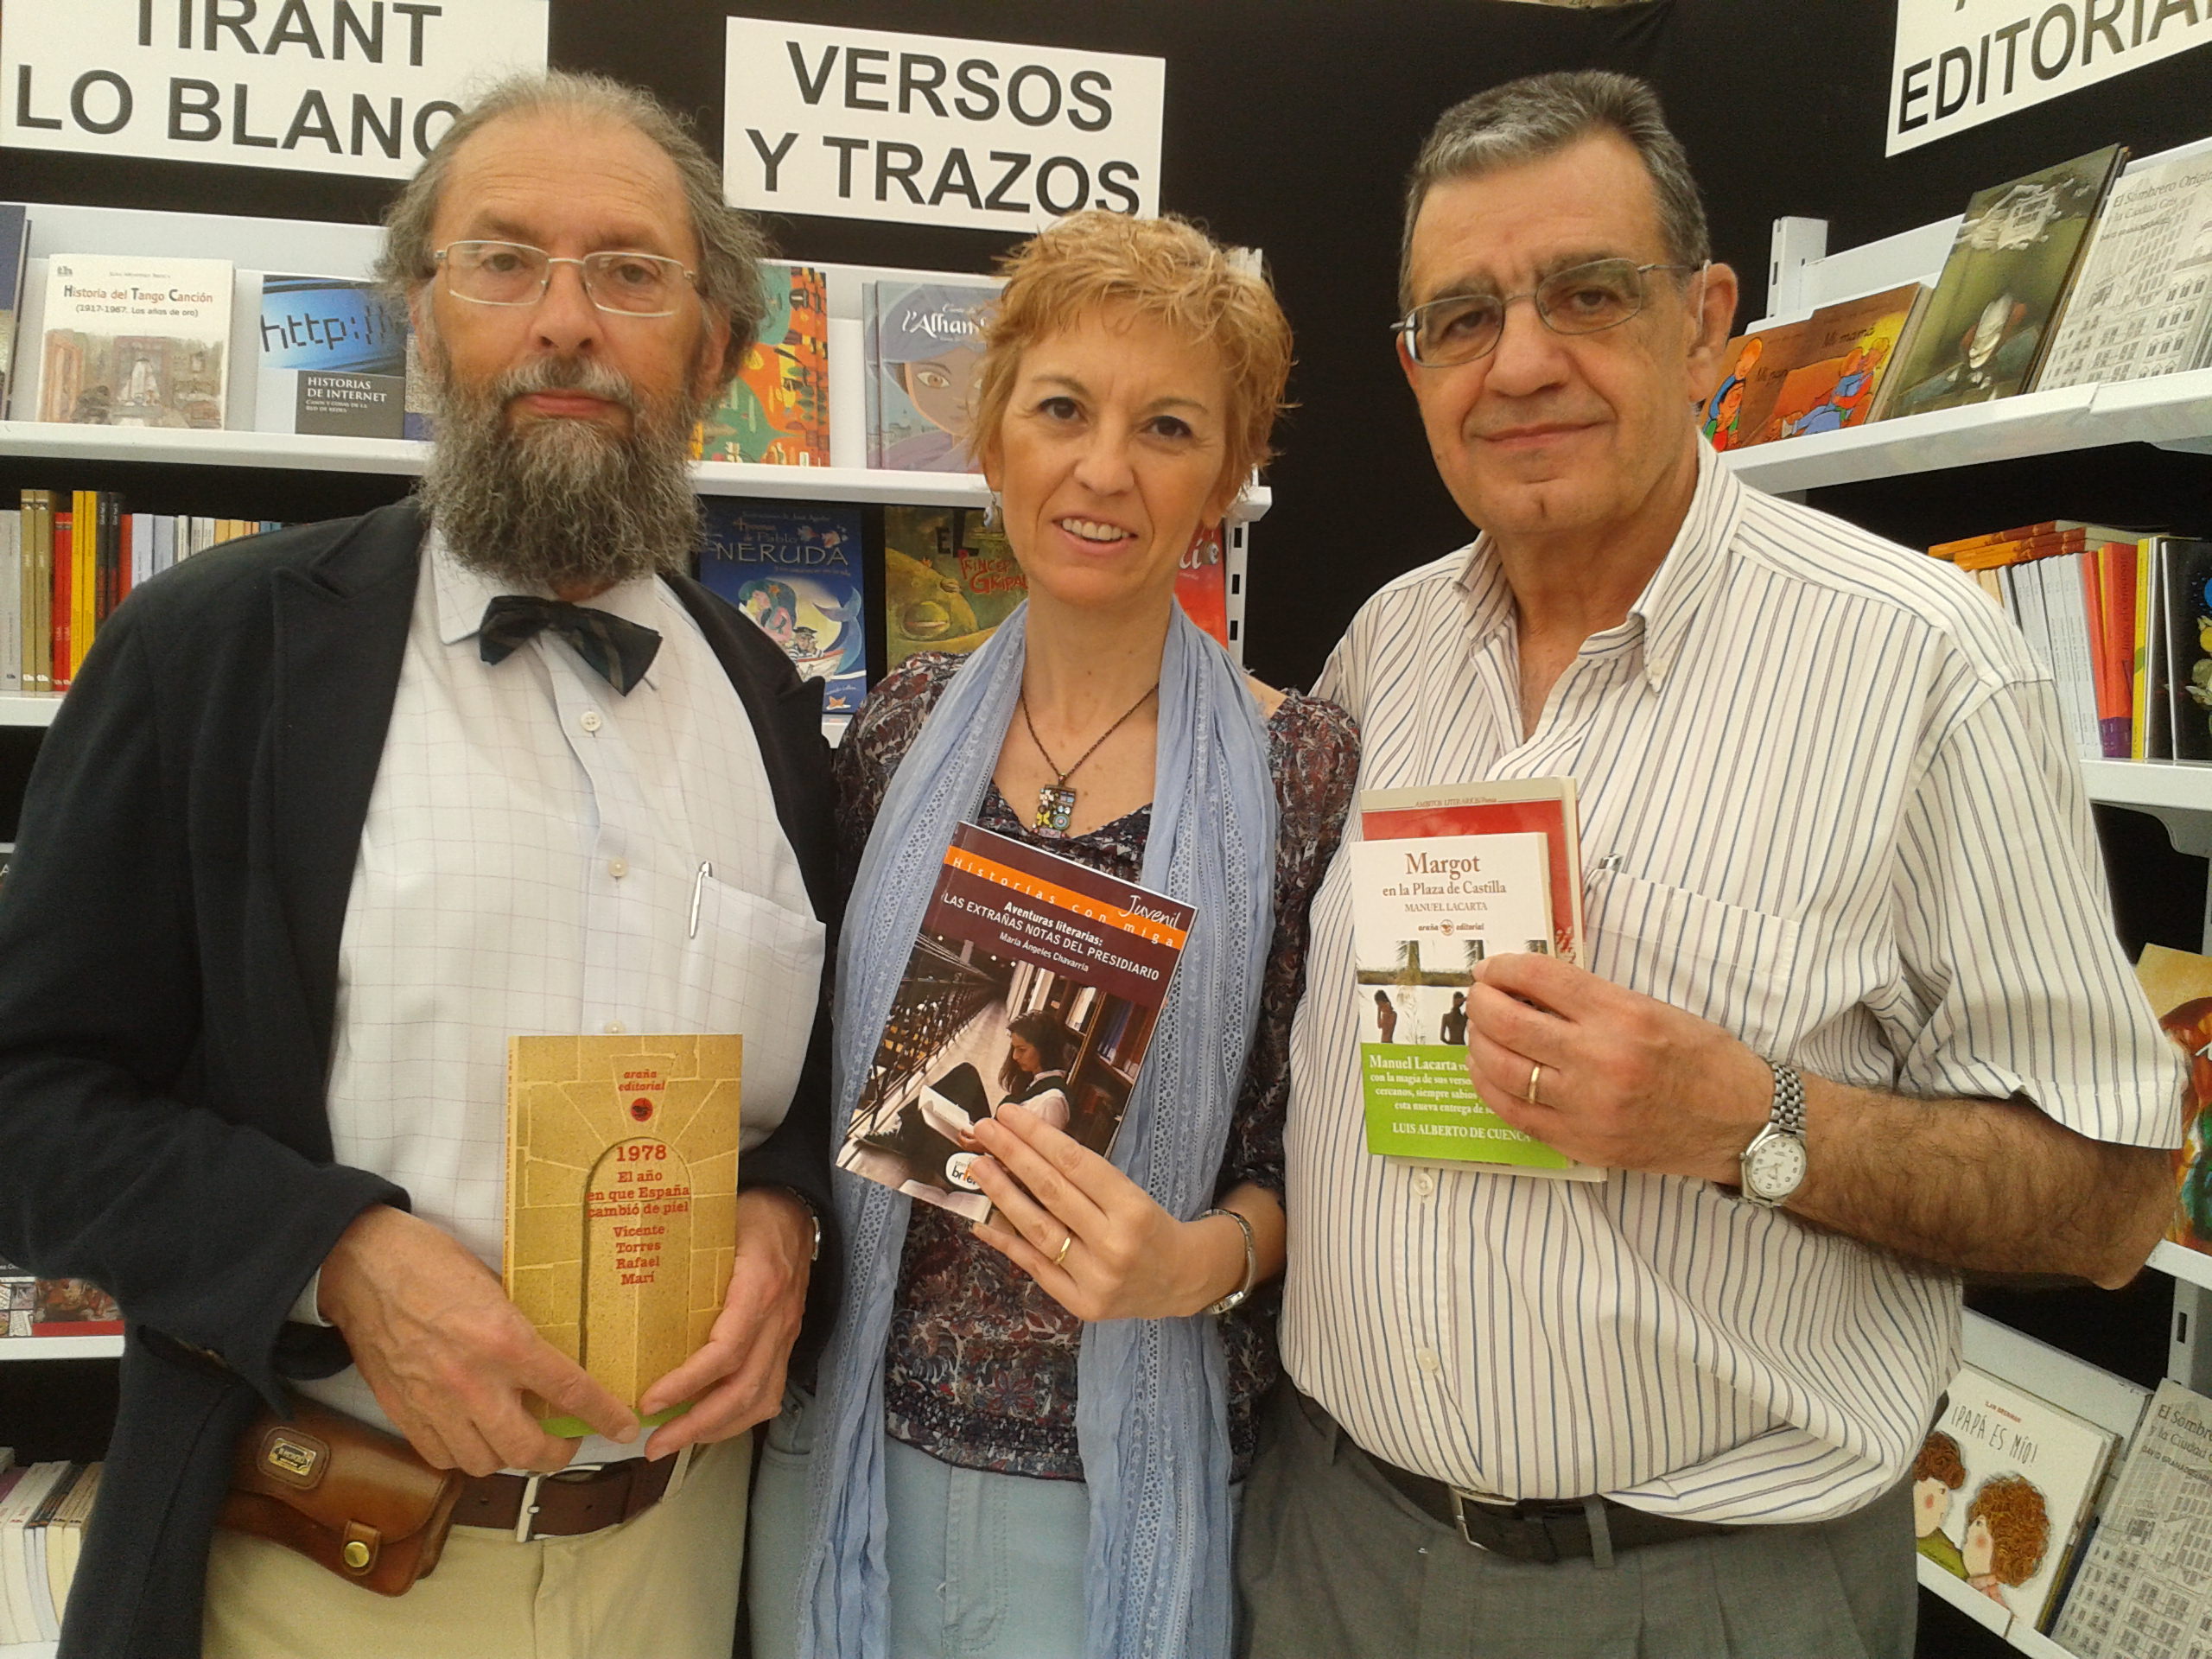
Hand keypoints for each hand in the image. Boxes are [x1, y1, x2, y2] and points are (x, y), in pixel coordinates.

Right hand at [318, 1205, 638, 1476]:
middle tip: (564, 1445)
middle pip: (526, 1450)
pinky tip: (472, 1435)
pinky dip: (463, 1454)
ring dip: (507, 1457)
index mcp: (505, 1341)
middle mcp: (473, 1381)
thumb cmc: (431, 1263)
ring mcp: (435, 1403)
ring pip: (483, 1463)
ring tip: (516, 1438)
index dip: (604, 1416)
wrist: (363, 1266)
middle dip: (555, 1456)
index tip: (623, 1429)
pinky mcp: (403, 1413)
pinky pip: (442, 1457)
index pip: (570, 1392)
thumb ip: (519, 1327)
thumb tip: (546, 1355)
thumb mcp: (495, 1284)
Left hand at [636, 1187, 812, 1458]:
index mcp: (758, 1287)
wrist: (795, 1206)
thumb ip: (677, 1248)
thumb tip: (619, 1276)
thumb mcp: (714, 1221)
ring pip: (761, 1399)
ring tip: (674, 1442)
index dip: (688, 1383)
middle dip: (697, 1425)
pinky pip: (769, 1391)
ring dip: (717, 1429)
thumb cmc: (749, 1212)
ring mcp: (786, 1334)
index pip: (726, 1351)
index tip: (649, 1401)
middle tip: (653, 1444)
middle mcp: (777, 1319)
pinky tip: (708, 1424)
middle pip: (743, 1389)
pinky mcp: (786, 1342)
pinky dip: (737, 1417)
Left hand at [964, 1104, 1242, 1320]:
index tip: (1008, 1113)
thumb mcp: (1131, 1193)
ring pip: (1037, 1229)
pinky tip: (981, 1219)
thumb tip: (1028, 1148)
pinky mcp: (1081, 1303)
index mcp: (1132, 1207)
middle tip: (984, 1129)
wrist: (1180, 1278)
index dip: (1038, 1135)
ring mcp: (1095, 1277)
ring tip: (977, 1166)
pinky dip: (1005, 1241)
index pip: (1075, 1163)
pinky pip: (1034, 1266)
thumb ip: (1085, 1178)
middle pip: (1052, 1191)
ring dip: (1001, 1194)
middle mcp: (1113, 1243)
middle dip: (1013, 1155)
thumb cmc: (1150, 1226)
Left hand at [1462, 952, 1773, 1181]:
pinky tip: (1486, 1071)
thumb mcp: (1654, 1009)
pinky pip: (1515, 1113)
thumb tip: (1531, 989)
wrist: (1742, 1122)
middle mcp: (1601, 1059)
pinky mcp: (1582, 1142)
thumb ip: (1594, 1000)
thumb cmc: (1704, 1061)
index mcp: (1624, 1016)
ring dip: (1479, 1043)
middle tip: (1479, 995)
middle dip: (1482, 1002)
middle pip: (1510, 1023)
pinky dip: (1490, 1087)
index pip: (1542, 980)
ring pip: (1503, 1069)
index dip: (1505, 968)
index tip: (1491, 967)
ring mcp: (1588, 1106)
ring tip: (1479, 1031)